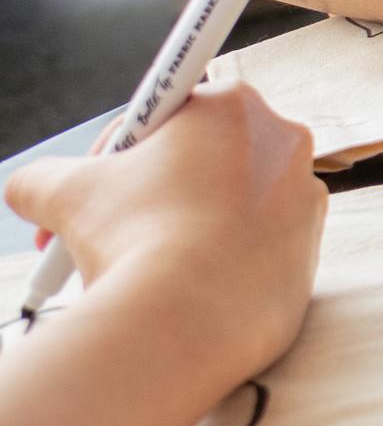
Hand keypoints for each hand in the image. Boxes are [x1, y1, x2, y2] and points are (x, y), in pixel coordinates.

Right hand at [4, 81, 323, 382]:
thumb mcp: (64, 194)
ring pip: (225, 206)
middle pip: (198, 159)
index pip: (165, 114)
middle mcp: (286, 142)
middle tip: (97, 229)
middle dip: (143, 191)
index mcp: (236, 105)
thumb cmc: (135, 238)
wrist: (189, 319)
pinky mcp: (311, 253)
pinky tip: (178, 289)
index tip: (96, 182)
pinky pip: (250, 251)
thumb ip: (42, 178)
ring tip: (134, 264)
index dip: (117, 151)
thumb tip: (27, 187)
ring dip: (179, 226)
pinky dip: (215, 264)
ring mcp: (305, 200)